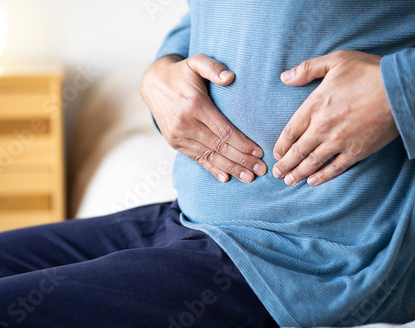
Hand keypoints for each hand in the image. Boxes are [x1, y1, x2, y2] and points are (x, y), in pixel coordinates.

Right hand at [141, 54, 266, 182]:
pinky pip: (196, 159)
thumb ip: (213, 67)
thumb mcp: (196, 62)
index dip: (242, 143)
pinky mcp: (175, 142)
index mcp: (194, 105)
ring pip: (209, 156)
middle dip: (242, 160)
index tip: (259, 152)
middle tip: (261, 170)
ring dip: (231, 168)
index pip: (224, 130)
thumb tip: (230, 77)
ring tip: (249, 178)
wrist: (153, 84)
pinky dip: (212, 169)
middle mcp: (185, 124)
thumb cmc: (181, 73)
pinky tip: (226, 178)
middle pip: (219, 147)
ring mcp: (178, 136)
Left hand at [273, 50, 398, 185]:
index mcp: (314, 106)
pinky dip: (322, 177)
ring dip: (298, 174)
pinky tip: (313, 181)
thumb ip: (307, 69)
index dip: (281, 145)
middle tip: (276, 174)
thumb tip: (284, 77)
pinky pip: (335, 168)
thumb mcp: (335, 61)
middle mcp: (322, 127)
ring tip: (289, 182)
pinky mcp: (357, 151)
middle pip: (298, 151)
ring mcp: (339, 141)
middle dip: (285, 165)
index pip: (290, 131)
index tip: (276, 154)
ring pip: (312, 162)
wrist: (401, 89)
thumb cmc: (369, 72)